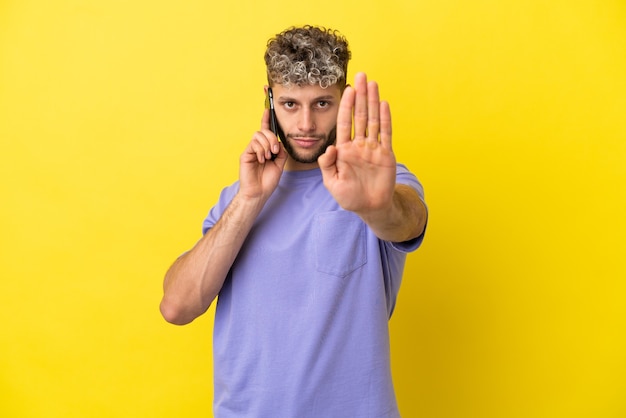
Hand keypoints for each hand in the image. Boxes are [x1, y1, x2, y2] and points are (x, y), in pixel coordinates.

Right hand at [239, 109, 286, 199]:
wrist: (259, 192)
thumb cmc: (268, 181)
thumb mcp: (280, 164)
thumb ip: (281, 152)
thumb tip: (279, 142)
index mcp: (266, 148)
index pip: (266, 131)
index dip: (266, 119)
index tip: (268, 109)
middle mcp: (258, 147)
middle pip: (263, 131)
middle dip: (271, 138)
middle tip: (275, 151)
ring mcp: (251, 150)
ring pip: (258, 135)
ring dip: (266, 145)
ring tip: (267, 157)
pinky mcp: (245, 154)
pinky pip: (253, 143)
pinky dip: (260, 150)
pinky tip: (261, 160)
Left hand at [318, 72, 396, 214]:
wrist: (370, 208)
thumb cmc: (349, 197)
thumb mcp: (332, 183)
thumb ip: (327, 165)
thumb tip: (329, 148)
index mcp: (344, 150)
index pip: (344, 123)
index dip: (345, 106)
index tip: (347, 90)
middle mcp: (358, 145)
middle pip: (359, 116)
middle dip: (360, 96)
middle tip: (360, 76)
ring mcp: (373, 148)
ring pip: (373, 120)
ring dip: (372, 101)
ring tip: (372, 83)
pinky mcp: (386, 154)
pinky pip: (385, 133)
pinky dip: (385, 119)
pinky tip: (384, 104)